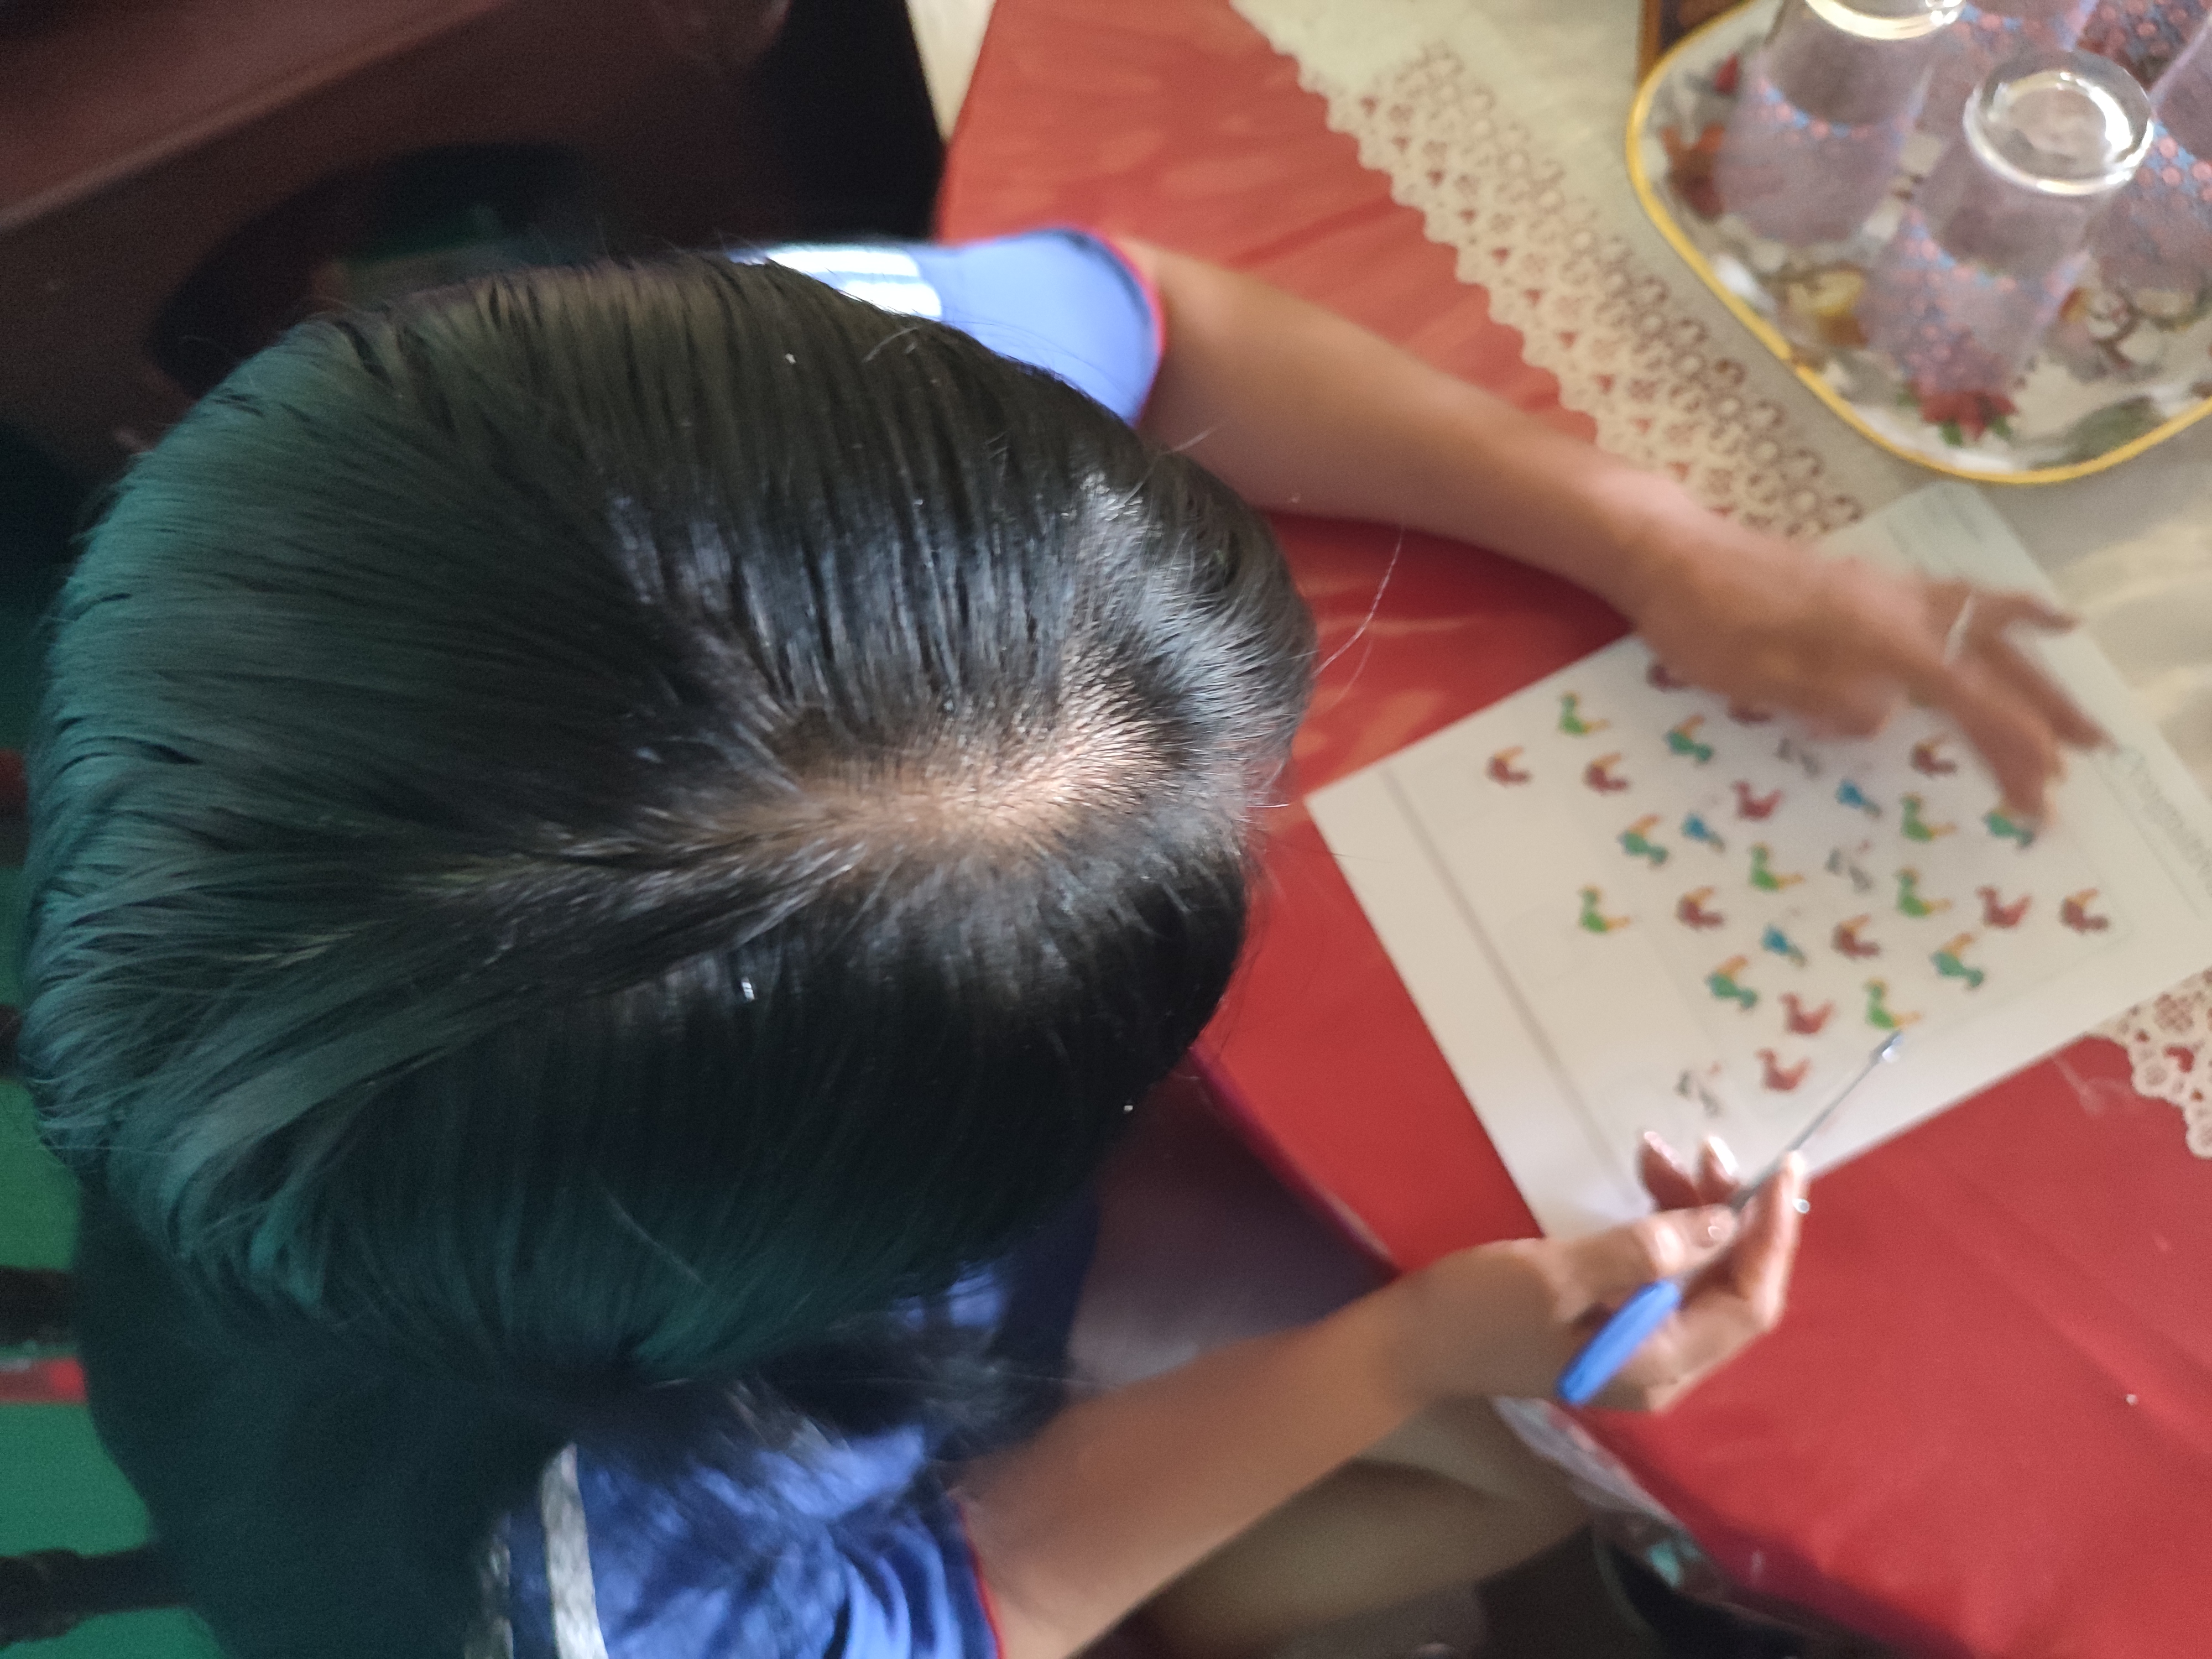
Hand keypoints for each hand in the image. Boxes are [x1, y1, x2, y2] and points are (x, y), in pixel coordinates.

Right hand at [1389, 1135, 1803, 1410]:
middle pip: (1731, 1287)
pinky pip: (1665, 1273)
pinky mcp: (1616, 1325)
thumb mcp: (1554, 1275)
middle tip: (1706, 1147)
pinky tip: (1644, 1183)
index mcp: (1659, 1365)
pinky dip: (1663, 1226)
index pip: (1748, 1304)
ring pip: (1698, 1273)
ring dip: (1691, 1210)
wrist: (1413, 1343)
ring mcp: (1641, 1347)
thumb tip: (1720, 1224)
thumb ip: (1640, 1253)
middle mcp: (1664, 1365)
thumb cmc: (1477, 1311)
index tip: (1782, 1172)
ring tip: (1656, 1152)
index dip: (1773, 1238)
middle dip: (1730, 1213)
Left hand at [1622, 505, 2102, 815]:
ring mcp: (1885, 587)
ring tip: (2073, 703)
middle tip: (2089, 756)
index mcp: (1876, 634)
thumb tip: (1889, 718)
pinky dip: (2000, 615)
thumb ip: (1826, 700)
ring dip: (2034, 668)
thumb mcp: (1753, 679)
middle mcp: (1896, 604)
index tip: (2039, 793)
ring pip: (1985, 625)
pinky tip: (2016, 624)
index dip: (2009, 745)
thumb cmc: (1702, 621)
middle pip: (1992, 659)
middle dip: (2043, 712)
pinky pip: (1957, 599)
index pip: (1967, 696)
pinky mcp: (1866, 583)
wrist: (1670, 552)